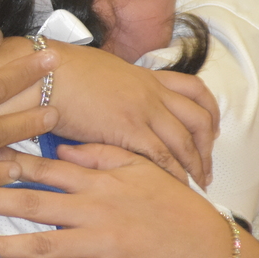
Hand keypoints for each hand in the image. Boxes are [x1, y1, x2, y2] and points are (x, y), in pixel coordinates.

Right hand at [0, 39, 218, 185]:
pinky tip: (175, 185)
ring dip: (196, 164)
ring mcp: (143, 109)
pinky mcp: (129, 128)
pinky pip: (162, 155)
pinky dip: (173, 172)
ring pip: (185, 140)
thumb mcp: (100, 73)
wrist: (47, 74)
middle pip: (198, 118)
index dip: (209, 111)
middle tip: (207, 166)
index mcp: (145, 76)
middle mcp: (151, 92)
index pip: (193, 89)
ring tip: (198, 183)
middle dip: (207, 146)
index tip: (211, 130)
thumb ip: (117, 87)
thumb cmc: (61, 72)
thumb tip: (113, 100)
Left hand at [0, 143, 230, 257]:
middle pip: (38, 204)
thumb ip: (100, 155)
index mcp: (101, 183)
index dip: (14, 162)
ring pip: (48, 244)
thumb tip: (63, 145)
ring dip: (11, 244)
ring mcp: (102, 245)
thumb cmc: (173, 205)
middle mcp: (96, 211)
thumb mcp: (141, 168)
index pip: (49, 169)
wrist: (206, 248)